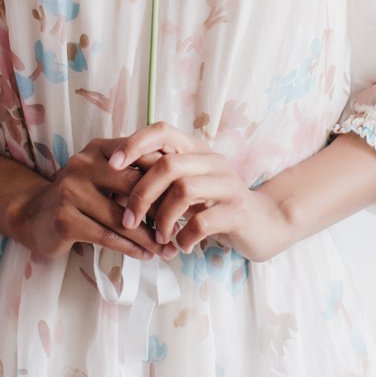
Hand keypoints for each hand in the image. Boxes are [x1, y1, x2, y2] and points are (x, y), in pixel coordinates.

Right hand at [7, 134, 171, 263]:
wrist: (34, 215)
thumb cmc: (79, 197)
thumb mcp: (104, 176)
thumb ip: (133, 174)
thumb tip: (181, 188)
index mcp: (99, 149)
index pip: (142, 158)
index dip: (167, 180)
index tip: (187, 201)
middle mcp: (83, 164)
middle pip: (135, 186)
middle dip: (162, 210)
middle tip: (181, 229)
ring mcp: (71, 190)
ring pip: (123, 218)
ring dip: (149, 238)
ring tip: (167, 250)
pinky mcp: (65, 218)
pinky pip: (107, 236)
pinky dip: (130, 248)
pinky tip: (146, 255)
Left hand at [106, 121, 292, 263]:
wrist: (263, 225)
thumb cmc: (214, 206)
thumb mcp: (187, 187)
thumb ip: (161, 179)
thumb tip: (116, 180)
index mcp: (197, 150)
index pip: (163, 131)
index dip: (135, 144)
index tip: (113, 165)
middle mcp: (213, 161)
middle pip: (169, 165)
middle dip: (142, 194)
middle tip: (129, 219)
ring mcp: (229, 185)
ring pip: (184, 191)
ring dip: (162, 219)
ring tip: (158, 237)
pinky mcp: (238, 212)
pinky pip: (202, 222)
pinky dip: (184, 237)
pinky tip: (181, 245)